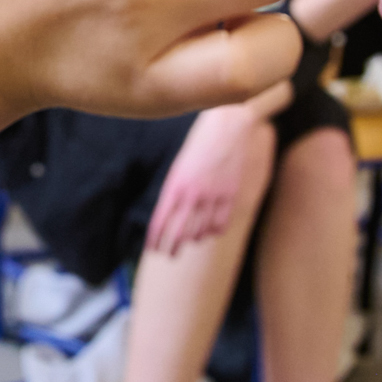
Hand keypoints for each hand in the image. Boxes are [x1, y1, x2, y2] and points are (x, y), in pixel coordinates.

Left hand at [147, 90, 286, 257]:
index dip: (154, 239)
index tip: (151, 249)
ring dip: (193, 239)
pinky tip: (209, 231)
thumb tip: (169, 218)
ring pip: (200, 232)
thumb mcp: (180, 168)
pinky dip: (213, 231)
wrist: (226, 126)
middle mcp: (192, 194)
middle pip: (179, 233)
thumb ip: (174, 193)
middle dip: (171, 247)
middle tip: (168, 255)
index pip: (160, 221)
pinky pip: (220, 225)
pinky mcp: (230, 195)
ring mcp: (212, 196)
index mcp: (175, 185)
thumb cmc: (198, 146)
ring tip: (190, 240)